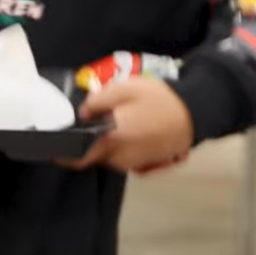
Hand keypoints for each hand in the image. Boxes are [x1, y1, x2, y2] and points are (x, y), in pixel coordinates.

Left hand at [61, 77, 195, 173]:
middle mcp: (123, 158)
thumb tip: (81, 114)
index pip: (78, 158)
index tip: (57, 145)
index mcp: (112, 140)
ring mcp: (139, 164)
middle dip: (94, 139)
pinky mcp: (152, 165)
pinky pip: (130, 158)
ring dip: (113, 142)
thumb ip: (95, 102)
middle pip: (96, 155)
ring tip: (126, 120)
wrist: (198, 111)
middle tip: (104, 117)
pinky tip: (139, 130)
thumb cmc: (160, 99)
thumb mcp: (122, 89)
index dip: (64, 153)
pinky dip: (129, 147)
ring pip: (113, 156)